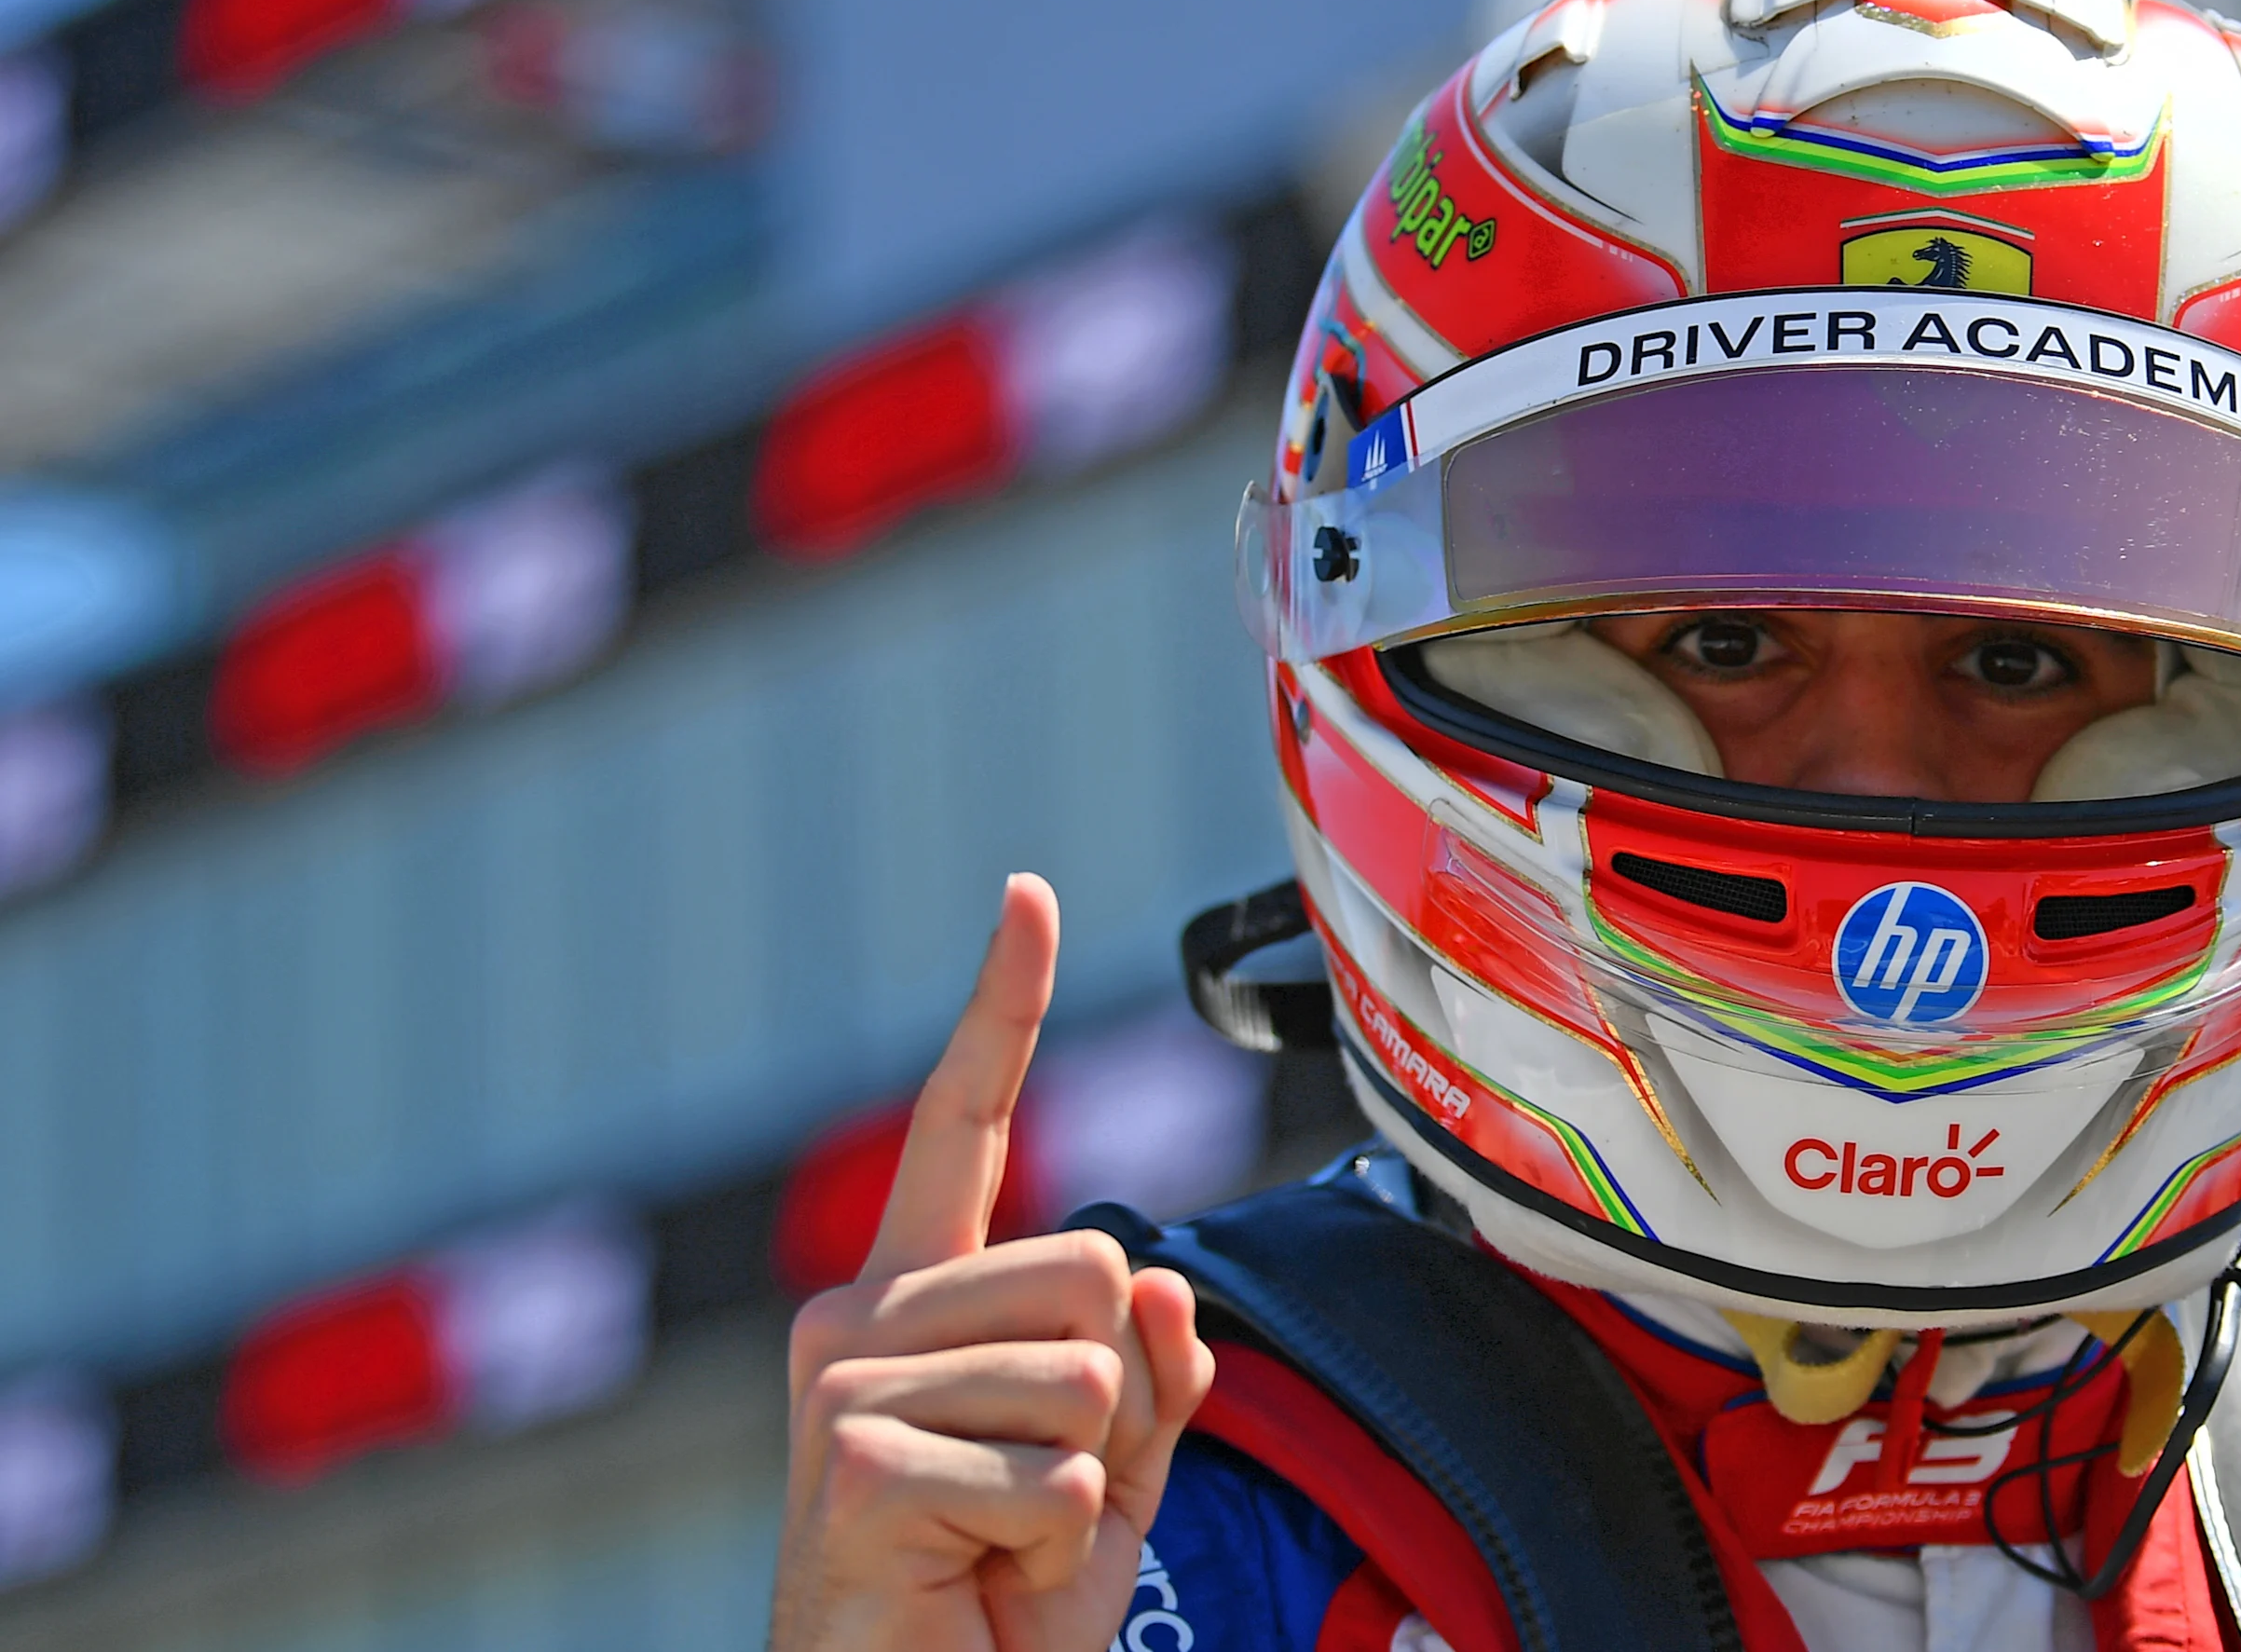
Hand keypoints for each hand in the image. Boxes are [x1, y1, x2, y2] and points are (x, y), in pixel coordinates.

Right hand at [771, 875, 1215, 1650]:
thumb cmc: (997, 1608)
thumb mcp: (1106, 1484)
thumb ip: (1147, 1381)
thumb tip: (1164, 1288)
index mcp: (914, 1307)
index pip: (959, 1128)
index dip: (1000, 1012)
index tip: (1026, 896)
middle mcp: (858, 1324)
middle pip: (1094, 1268)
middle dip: (1112, 1397)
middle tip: (1033, 1496)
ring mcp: (841, 1392)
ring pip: (1085, 1371)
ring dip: (1083, 1485)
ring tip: (999, 1544)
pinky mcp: (853, 1469)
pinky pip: (1055, 1472)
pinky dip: (1054, 1546)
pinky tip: (978, 1579)